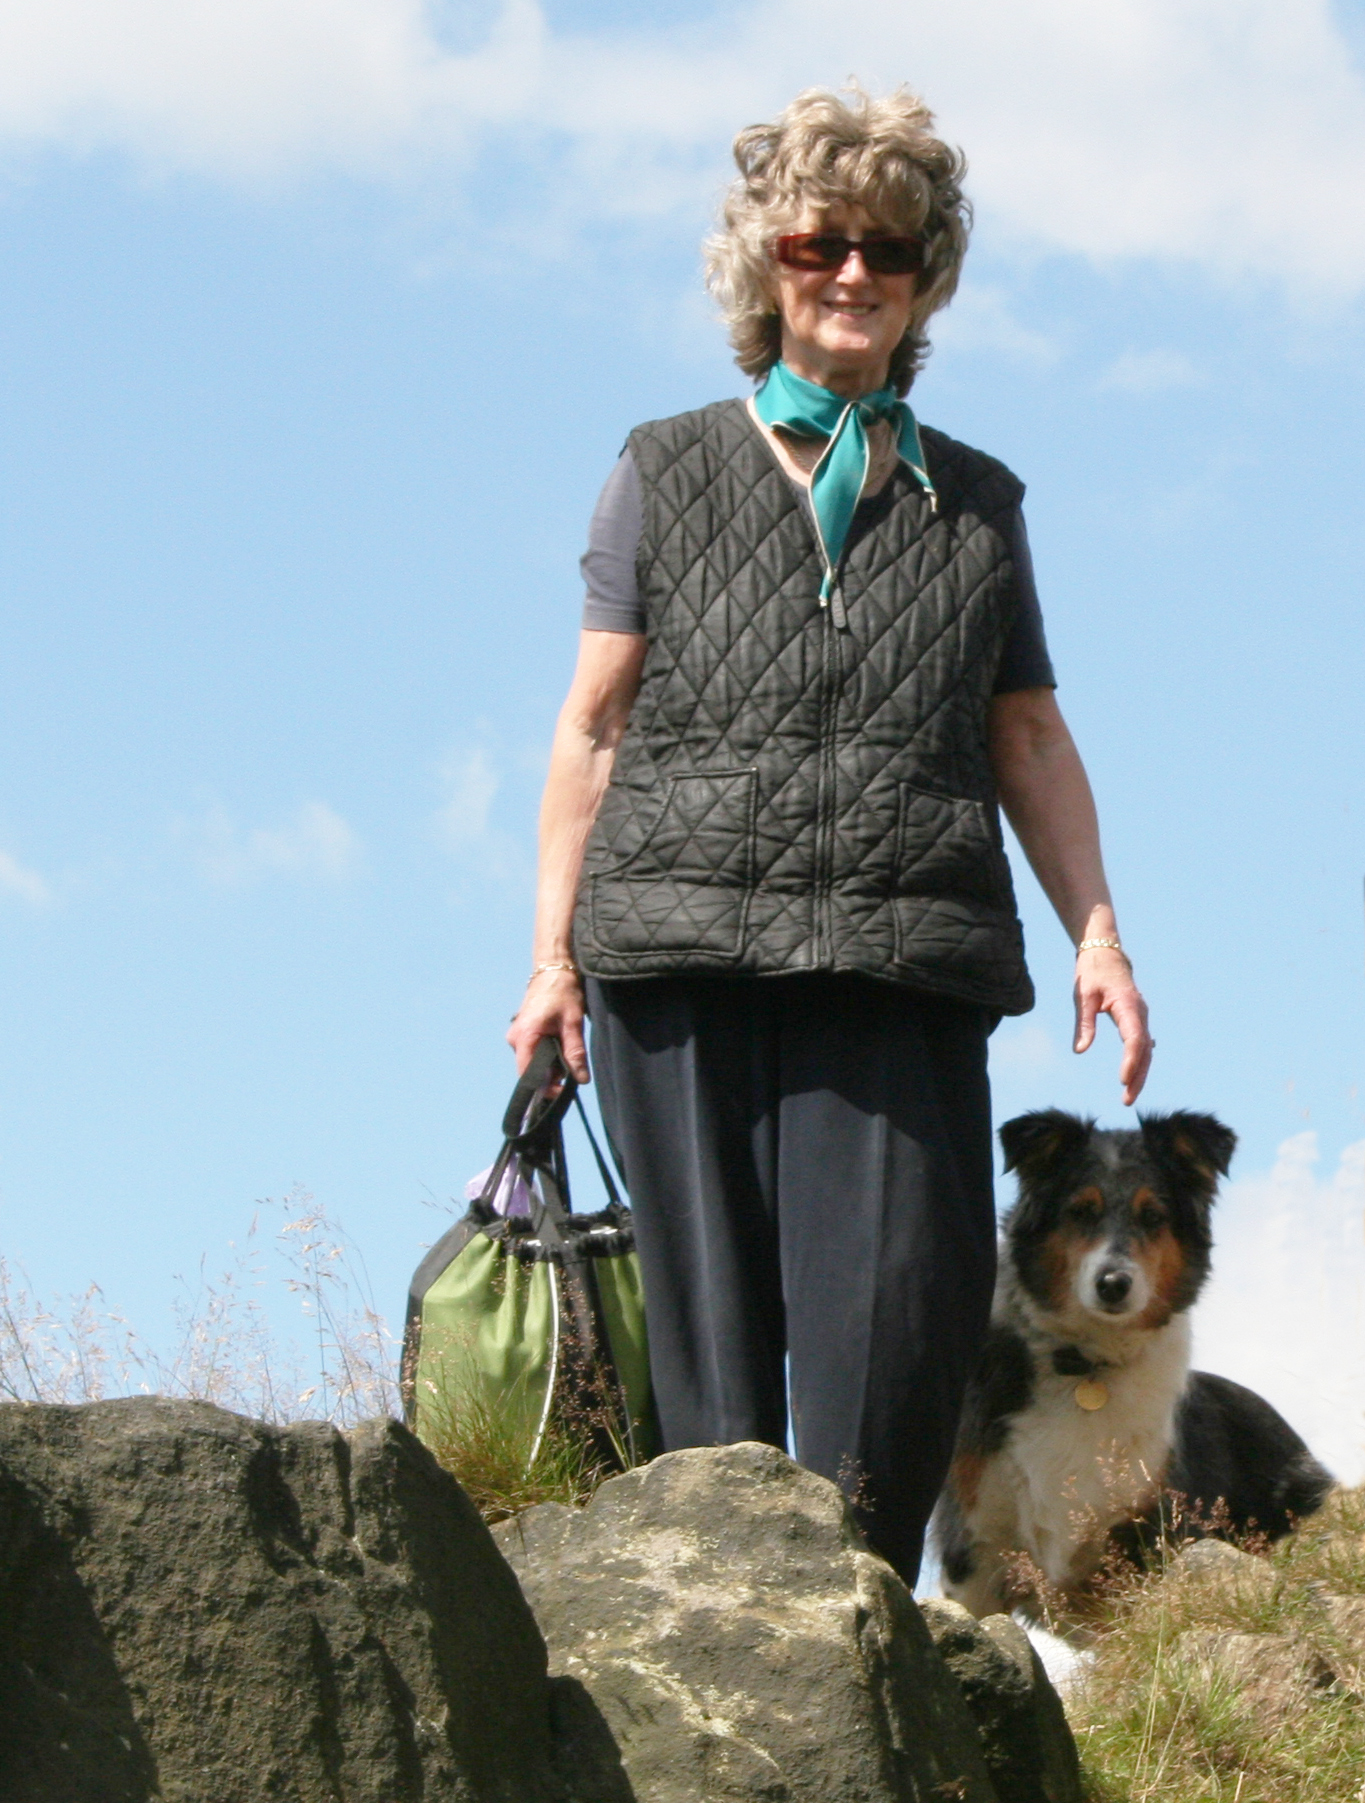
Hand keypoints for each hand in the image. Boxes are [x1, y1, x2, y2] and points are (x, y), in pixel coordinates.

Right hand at [506, 968, 588, 1081]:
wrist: (553, 970)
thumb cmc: (562, 992)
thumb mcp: (573, 1023)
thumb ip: (575, 1052)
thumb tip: (581, 1080)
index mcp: (525, 1037)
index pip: (527, 1074)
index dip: (544, 1087)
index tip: (561, 1091)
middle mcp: (515, 1039)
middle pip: (530, 1070)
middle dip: (550, 1075)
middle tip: (572, 1070)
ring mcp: (516, 1036)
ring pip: (532, 1062)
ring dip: (550, 1064)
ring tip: (568, 1052)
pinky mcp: (522, 1033)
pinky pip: (532, 1052)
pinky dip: (547, 1055)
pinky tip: (560, 1045)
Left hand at [1073, 948, 1152, 1105]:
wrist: (1105, 953)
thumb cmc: (1092, 972)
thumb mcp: (1082, 996)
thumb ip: (1084, 1023)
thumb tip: (1080, 1050)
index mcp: (1129, 1006)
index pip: (1134, 1039)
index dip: (1130, 1061)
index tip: (1122, 1080)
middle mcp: (1141, 1013)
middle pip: (1144, 1051)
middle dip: (1138, 1077)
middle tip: (1127, 1100)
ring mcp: (1142, 1017)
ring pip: (1146, 1050)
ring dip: (1139, 1073)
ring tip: (1128, 1096)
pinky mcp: (1137, 1020)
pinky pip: (1142, 1045)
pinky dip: (1139, 1062)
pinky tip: (1134, 1078)